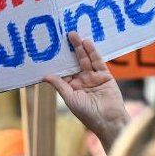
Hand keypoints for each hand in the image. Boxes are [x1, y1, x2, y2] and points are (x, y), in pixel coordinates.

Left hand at [44, 32, 129, 152]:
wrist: (108, 120)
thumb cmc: (87, 114)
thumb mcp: (70, 98)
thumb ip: (60, 85)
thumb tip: (46, 76)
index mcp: (72, 87)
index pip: (65, 70)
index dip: (59, 60)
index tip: (52, 48)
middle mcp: (83, 81)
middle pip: (75, 62)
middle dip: (69, 50)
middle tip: (62, 36)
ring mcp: (94, 77)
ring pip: (85, 60)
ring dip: (80, 48)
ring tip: (73, 35)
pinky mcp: (105, 75)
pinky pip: (98, 61)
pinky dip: (92, 52)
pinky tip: (86, 43)